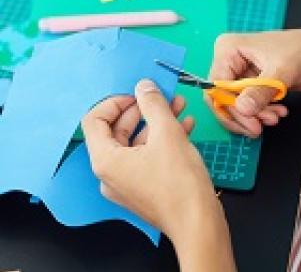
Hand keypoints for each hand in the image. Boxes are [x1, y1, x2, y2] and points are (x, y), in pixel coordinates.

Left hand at [82, 80, 222, 247]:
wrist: (198, 222)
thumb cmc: (179, 182)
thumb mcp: (167, 133)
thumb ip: (153, 104)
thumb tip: (144, 86)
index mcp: (106, 160)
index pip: (94, 120)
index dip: (115, 102)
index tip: (137, 95)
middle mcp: (111, 173)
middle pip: (118, 130)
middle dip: (143, 110)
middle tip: (163, 97)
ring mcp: (127, 182)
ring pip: (137, 142)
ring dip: (157, 122)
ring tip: (179, 107)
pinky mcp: (144, 187)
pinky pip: (147, 156)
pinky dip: (163, 140)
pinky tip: (184, 127)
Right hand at [208, 28, 300, 136]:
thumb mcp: (280, 72)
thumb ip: (260, 91)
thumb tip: (243, 109)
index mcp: (228, 50)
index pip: (217, 85)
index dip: (230, 106)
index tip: (249, 121)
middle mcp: (229, 61)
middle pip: (223, 98)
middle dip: (243, 115)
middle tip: (259, 127)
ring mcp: (238, 73)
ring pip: (235, 105)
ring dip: (254, 116)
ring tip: (274, 117)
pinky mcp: (249, 84)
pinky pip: (247, 105)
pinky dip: (261, 113)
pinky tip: (277, 112)